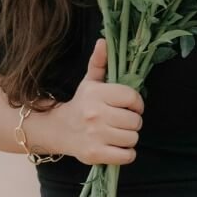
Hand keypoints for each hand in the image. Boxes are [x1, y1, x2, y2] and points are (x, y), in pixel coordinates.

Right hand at [50, 39, 142, 164]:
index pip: (132, 97)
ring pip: (133, 138)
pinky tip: (116, 146)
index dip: (137, 103)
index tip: (131, 106)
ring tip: (117, 133)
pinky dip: (126, 154)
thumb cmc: (81, 104)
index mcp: (96, 93)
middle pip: (135, 120)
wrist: (59, 130)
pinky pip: (127, 156)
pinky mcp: (95, 154)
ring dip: (129, 138)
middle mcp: (95, 114)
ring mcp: (95, 135)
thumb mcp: (90, 82)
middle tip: (122, 121)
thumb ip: (99, 62)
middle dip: (132, 122)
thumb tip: (104, 40)